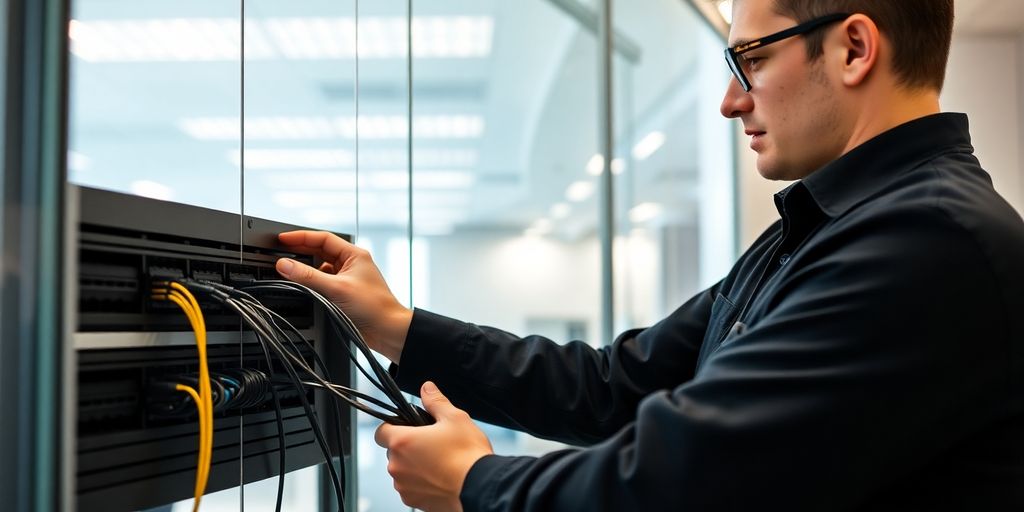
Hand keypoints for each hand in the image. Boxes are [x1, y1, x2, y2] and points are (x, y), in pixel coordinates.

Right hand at [275, 230, 410, 362]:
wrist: (387, 331)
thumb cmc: (374, 306)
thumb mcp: (336, 288)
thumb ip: (308, 277)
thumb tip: (285, 265)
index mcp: (354, 255)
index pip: (323, 238)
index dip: (301, 237)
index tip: (282, 239)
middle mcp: (350, 264)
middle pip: (320, 252)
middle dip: (300, 252)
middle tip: (279, 253)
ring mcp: (347, 279)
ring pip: (320, 269)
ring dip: (305, 270)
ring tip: (288, 272)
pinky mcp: (343, 293)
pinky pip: (322, 284)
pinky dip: (311, 285)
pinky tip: (302, 288)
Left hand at [375, 382, 493, 511]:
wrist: (481, 487)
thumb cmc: (467, 455)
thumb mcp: (454, 418)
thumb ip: (435, 402)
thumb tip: (427, 388)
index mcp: (402, 442)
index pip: (381, 432)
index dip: (393, 427)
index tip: (407, 427)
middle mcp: (397, 467)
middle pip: (394, 452)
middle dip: (409, 447)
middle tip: (432, 443)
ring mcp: (404, 487)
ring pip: (403, 472)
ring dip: (415, 467)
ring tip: (440, 462)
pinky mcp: (415, 502)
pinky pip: (412, 489)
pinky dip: (423, 484)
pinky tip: (442, 478)